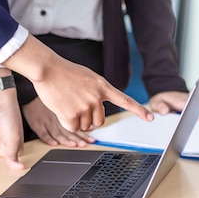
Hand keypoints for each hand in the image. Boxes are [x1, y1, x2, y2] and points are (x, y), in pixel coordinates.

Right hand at [3, 35, 152, 131]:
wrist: (47, 69)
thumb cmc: (65, 72)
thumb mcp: (88, 78)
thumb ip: (97, 91)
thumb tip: (98, 111)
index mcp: (103, 86)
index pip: (125, 101)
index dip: (139, 111)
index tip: (150, 117)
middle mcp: (97, 98)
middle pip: (99, 121)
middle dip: (89, 118)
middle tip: (77, 104)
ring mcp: (85, 107)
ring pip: (86, 126)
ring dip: (77, 120)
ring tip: (68, 102)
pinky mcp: (72, 115)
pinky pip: (73, 128)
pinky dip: (67, 122)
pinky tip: (61, 108)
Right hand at [23, 98, 94, 146]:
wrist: (32, 91)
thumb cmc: (49, 93)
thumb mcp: (66, 96)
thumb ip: (78, 105)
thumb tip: (93, 117)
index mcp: (64, 112)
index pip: (76, 125)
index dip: (85, 133)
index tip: (92, 138)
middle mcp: (56, 117)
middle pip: (68, 130)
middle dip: (78, 138)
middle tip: (85, 143)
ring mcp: (46, 121)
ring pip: (57, 133)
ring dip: (66, 140)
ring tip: (74, 145)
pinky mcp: (36, 123)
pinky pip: (42, 133)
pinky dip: (48, 139)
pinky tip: (54, 143)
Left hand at [148, 91, 198, 117]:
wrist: (165, 95)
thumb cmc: (161, 101)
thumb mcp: (156, 103)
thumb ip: (160, 106)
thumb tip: (164, 111)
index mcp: (178, 100)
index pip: (188, 105)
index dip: (195, 112)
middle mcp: (188, 99)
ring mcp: (194, 99)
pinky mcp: (198, 102)